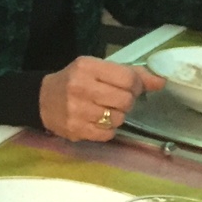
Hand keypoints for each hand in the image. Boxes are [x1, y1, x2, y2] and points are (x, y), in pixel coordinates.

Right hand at [38, 55, 163, 141]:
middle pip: (126, 100)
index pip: (128, 78)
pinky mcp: (75, 129)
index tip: (130, 87)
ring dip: (116, 116)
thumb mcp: (97, 69)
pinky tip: (96, 121)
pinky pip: (108, 134)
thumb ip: (129, 73)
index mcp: (87, 67)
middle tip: (115, 100)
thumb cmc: (74, 81)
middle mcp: (81, 87)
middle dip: (126, 102)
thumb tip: (161, 81)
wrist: (41, 100)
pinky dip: (107, 130)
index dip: (136, 85)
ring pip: (118, 119)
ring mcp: (77, 110)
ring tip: (103, 110)